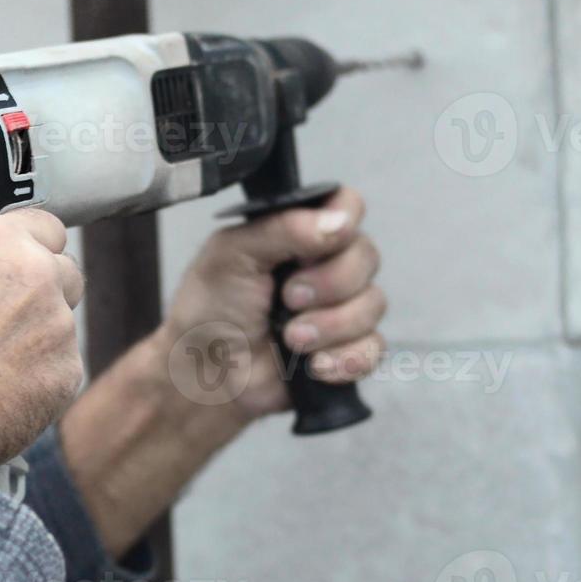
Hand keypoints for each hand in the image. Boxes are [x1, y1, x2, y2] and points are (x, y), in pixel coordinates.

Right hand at [0, 210, 84, 477]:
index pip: (43, 225)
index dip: (26, 245)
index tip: (10, 265)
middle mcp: (39, 277)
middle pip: (64, 272)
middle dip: (41, 289)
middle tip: (1, 314)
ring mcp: (58, 328)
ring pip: (61, 324)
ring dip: (36, 335)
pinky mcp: (66, 375)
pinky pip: (59, 369)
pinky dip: (37, 377)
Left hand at [159, 186, 385, 420]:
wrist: (207, 375)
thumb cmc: (210, 311)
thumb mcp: (231, 255)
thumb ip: (281, 227)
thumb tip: (338, 220)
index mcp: (299, 235)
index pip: (347, 207)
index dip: (343, 223)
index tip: (312, 250)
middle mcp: (326, 267)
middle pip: (367, 257)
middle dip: (330, 284)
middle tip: (289, 299)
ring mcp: (340, 309)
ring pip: (374, 305)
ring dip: (332, 326)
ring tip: (291, 338)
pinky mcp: (347, 350)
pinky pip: (374, 348)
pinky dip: (345, 358)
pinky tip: (313, 365)